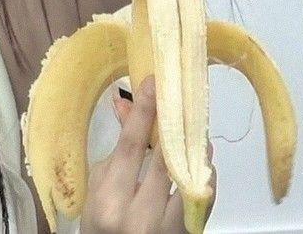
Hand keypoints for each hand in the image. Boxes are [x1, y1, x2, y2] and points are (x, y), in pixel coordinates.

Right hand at [79, 75, 216, 232]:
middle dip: (174, 124)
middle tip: (180, 97)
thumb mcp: (99, 186)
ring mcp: (165, 228)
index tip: (152, 84)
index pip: (130, 147)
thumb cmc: (101, 224)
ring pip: (188, 176)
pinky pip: (202, 197)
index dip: (143, 113)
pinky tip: (201, 159)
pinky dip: (203, 174)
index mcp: (109, 199)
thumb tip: (126, 104)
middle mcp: (138, 214)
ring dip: (194, 147)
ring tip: (195, 127)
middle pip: (163, 158)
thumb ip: (117, 148)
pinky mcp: (186, 233)